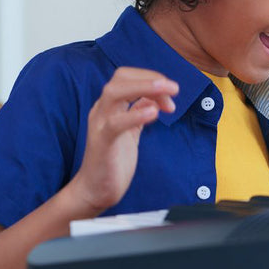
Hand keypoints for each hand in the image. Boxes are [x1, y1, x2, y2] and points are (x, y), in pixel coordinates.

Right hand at [66, 67, 177, 212]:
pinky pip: (115, 123)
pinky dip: (135, 115)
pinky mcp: (102, 143)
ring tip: (166, 91)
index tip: (170, 94)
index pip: (126, 77)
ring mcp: (99, 125)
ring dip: (143, 87)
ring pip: (113, 93)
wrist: (95, 191)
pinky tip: (153, 114)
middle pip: (119, 78)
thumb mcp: (129, 132)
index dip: (150, 79)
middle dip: (149, 77)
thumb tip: (153, 99)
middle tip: (174, 88)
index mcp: (109, 107)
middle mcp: (101, 111)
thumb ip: (137, 113)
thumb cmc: (112, 161)